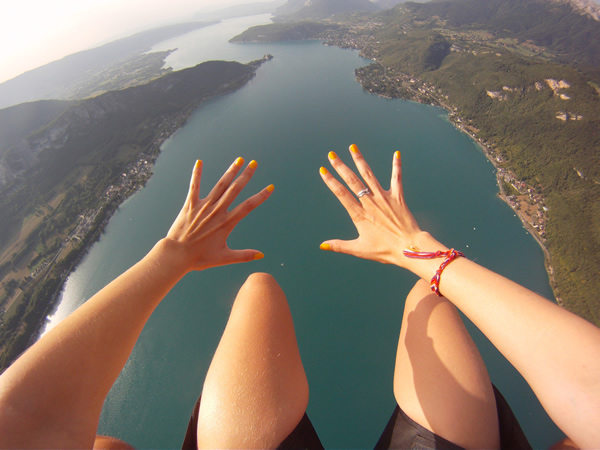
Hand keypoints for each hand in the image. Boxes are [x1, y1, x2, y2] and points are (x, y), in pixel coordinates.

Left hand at [164, 158, 272, 271]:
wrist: (177, 255)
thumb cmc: (199, 258)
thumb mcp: (224, 258)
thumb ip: (243, 256)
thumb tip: (261, 255)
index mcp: (226, 223)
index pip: (248, 206)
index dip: (261, 196)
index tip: (271, 187)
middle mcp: (217, 211)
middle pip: (235, 189)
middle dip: (246, 175)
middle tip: (254, 163)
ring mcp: (203, 206)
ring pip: (220, 185)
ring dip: (230, 171)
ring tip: (238, 160)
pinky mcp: (190, 205)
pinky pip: (194, 186)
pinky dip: (197, 174)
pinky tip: (199, 162)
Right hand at [319, 144, 443, 268]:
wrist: (409, 247)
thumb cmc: (385, 250)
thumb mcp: (359, 250)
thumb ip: (340, 246)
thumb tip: (322, 245)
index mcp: (359, 215)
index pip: (341, 194)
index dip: (331, 181)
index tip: (323, 170)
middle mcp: (370, 203)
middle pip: (352, 181)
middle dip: (341, 167)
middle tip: (332, 155)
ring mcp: (384, 198)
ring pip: (369, 175)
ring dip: (360, 160)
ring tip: (352, 147)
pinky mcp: (398, 197)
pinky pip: (397, 178)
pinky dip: (396, 165)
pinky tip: (397, 153)